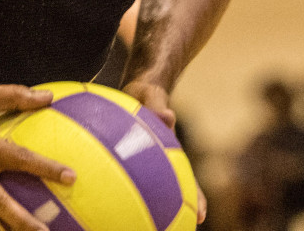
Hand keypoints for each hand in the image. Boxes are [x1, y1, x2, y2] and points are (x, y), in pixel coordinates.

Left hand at [122, 80, 206, 224]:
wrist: (137, 86)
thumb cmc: (145, 92)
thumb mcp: (151, 94)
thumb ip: (157, 105)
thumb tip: (167, 117)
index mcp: (171, 149)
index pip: (187, 177)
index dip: (195, 197)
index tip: (202, 216)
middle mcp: (161, 158)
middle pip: (173, 189)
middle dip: (178, 211)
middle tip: (182, 227)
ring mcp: (146, 159)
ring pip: (149, 186)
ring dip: (149, 205)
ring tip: (143, 225)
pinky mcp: (130, 156)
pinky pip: (125, 174)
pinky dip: (118, 187)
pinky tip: (102, 200)